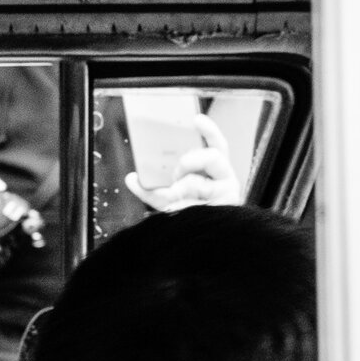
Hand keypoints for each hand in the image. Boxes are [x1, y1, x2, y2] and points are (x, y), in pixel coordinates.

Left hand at [126, 113, 244, 212]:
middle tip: (176, 171)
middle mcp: (224, 178)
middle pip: (212, 157)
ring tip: (176, 197)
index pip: (217, 144)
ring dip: (181, 188)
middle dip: (189, 161)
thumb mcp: (168, 197)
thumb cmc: (187, 213)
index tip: (195, 119)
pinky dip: (181, 208)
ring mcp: (227, 194)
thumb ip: (152, 188)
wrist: (198, 241)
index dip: (209, 131)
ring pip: (197, 182)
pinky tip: (176, 210)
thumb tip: (132, 178)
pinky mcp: (224, 208)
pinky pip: (194, 204)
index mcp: (215, 169)